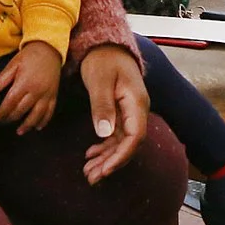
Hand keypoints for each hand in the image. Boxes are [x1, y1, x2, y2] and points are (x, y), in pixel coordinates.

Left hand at [0, 41, 63, 134]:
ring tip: (20, 132)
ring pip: (37, 114)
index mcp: (24, 83)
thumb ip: (1, 80)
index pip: (10, 102)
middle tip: (4, 122)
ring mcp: (47, 94)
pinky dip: (44, 121)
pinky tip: (38, 127)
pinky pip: (50, 111)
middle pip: (22, 110)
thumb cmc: (29, 56)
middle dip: (12, 118)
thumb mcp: (12, 64)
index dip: (3, 112)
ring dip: (28, 125)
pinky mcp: (54, 95)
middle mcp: (36, 91)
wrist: (49, 49)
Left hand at [78, 44, 149, 183]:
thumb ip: (102, 106)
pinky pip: (116, 136)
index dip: (121, 155)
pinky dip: (104, 147)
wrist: (106, 46)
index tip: (105, 169)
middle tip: (91, 177)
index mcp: (136, 102)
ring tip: (88, 172)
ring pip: (121, 142)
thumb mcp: (99, 80)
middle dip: (111, 163)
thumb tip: (104, 134)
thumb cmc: (103, 59)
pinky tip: (90, 155)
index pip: (135, 136)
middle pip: (129, 143)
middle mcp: (137, 110)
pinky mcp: (121, 113)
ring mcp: (130, 112)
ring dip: (106, 158)